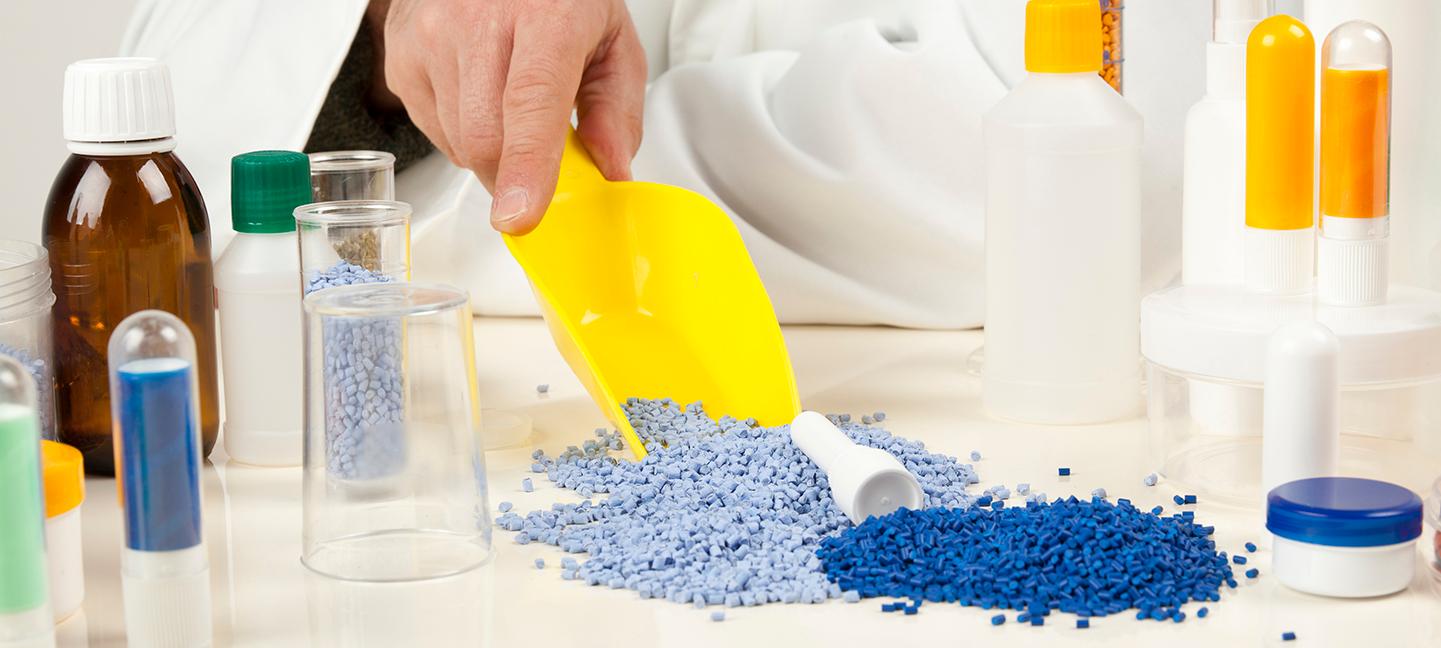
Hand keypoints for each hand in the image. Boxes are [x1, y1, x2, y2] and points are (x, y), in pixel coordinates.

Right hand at [373, 0, 646, 233]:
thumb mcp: (611, 40)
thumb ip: (618, 109)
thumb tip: (610, 169)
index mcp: (544, 14)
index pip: (530, 103)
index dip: (526, 167)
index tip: (521, 216)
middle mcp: (477, 20)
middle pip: (486, 138)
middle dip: (514, 176)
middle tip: (539, 163)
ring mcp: (430, 36)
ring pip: (458, 142)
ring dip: (490, 151)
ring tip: (509, 104)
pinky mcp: (402, 54)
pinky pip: (433, 129)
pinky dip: (461, 132)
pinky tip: (479, 94)